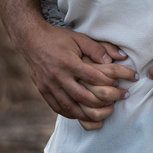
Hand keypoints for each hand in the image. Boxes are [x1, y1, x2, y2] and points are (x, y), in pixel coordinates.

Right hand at [17, 24, 135, 121]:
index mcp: (69, 63)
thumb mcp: (79, 39)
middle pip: (83, 96)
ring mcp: (49, 86)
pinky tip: (81, 114)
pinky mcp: (43, 91)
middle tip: (116, 101)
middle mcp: (58, 77)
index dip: (108, 82)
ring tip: (102, 113)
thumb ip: (98, 49)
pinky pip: (57, 108)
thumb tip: (118, 58)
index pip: (93, 77)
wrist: (32, 40)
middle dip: (102, 101)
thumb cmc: (59, 38)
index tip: (119, 84)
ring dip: (87, 113)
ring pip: (70, 107)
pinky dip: (71, 114)